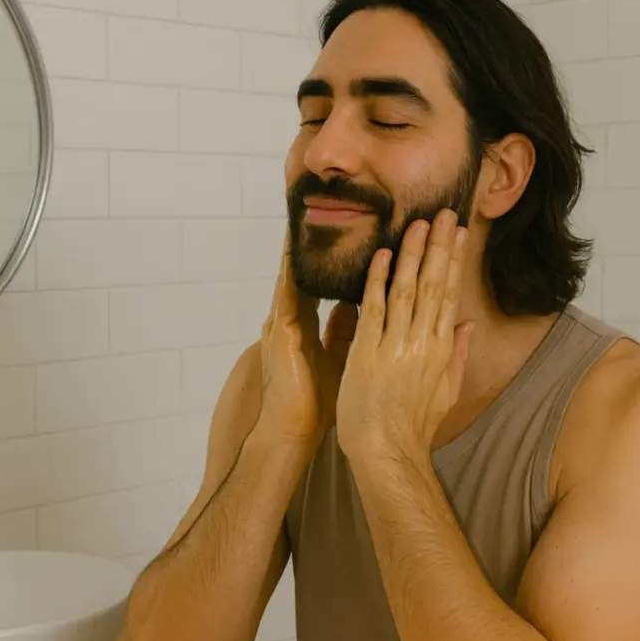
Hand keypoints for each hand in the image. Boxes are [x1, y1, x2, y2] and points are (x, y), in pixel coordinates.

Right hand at [252, 232, 357, 447]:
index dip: (333, 258)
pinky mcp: (281, 332)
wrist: (293, 433)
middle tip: (329, 208)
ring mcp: (281, 323)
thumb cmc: (316, 403)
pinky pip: (287, 293)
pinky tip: (298, 249)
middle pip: (305, 272)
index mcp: (304, 326)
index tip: (346, 231)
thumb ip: (344, 331)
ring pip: (295, 275)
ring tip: (312, 215)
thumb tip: (358, 306)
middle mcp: (289, 319)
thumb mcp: (337, 359)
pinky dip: (293, 270)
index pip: (320, 282)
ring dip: (305, 248)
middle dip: (318, 243)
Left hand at [336, 209, 473, 459]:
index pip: (450, 295)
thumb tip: (469, 324)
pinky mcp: (366, 354)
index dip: (453, 261)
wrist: (386, 453)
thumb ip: (458, 354)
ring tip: (417, 224)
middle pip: (433, 286)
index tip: (458, 232)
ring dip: (411, 255)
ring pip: (406, 291)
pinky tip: (382, 256)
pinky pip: (374, 310)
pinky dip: (378, 281)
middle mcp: (422, 344)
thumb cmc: (413, 426)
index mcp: (441, 350)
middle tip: (443, 214)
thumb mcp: (446, 391)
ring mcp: (395, 347)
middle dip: (439, 247)